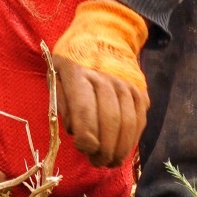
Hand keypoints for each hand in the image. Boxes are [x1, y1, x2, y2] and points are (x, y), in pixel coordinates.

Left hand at [52, 0, 149, 168]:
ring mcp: (126, 84)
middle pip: (109, 122)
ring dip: (119, 149)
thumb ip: (62, 103)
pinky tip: (123, 149)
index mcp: (79, 75)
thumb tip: (74, 130)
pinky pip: (139, 120)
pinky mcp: (140, 90)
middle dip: (103, 149)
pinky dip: (132, 139)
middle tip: (97, 162)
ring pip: (127, 124)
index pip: (85, 112)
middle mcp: (106, 79)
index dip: (85, 137)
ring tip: (110, 161)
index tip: (83, 149)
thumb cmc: (74, 59)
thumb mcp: (56, 73)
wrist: (105, 34)